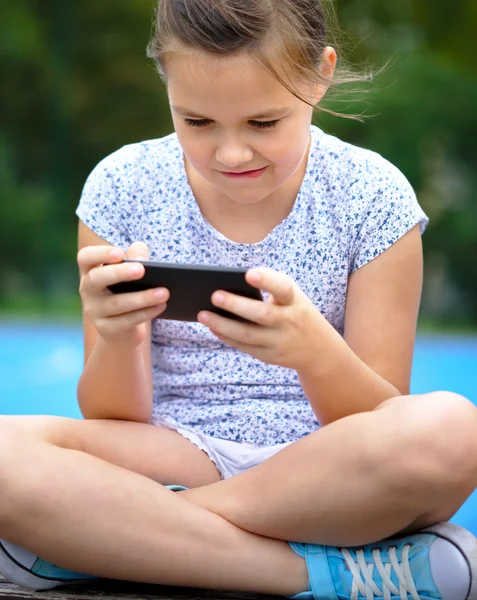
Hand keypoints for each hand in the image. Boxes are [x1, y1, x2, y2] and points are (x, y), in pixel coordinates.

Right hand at [77, 242, 169, 347]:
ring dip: (143, 297)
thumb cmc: (127, 291)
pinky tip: (161, 306)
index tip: (120, 253)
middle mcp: (87, 290)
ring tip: (164, 292)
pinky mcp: (106, 329)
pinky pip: (127, 321)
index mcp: (90, 270)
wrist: (123, 328)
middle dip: (119, 273)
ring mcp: (94, 311)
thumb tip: (141, 257)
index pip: (85, 257)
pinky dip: (146, 313)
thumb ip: (136, 257)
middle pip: (97, 279)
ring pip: (117, 303)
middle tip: (141, 269)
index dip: (100, 254)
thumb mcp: (131, 272)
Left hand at [197, 267, 323, 369]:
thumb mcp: (292, 296)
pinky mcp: (271, 357)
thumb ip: (268, 288)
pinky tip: (213, 327)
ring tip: (202, 314)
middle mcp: (290, 322)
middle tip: (213, 295)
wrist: (318, 349)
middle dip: (236, 305)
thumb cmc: (295, 311)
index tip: (248, 274)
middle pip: (262, 315)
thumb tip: (229, 286)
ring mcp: (280, 342)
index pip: (283, 288)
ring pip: (248, 335)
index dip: (267, 281)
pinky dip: (227, 337)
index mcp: (295, 301)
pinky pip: (245, 347)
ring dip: (223, 325)